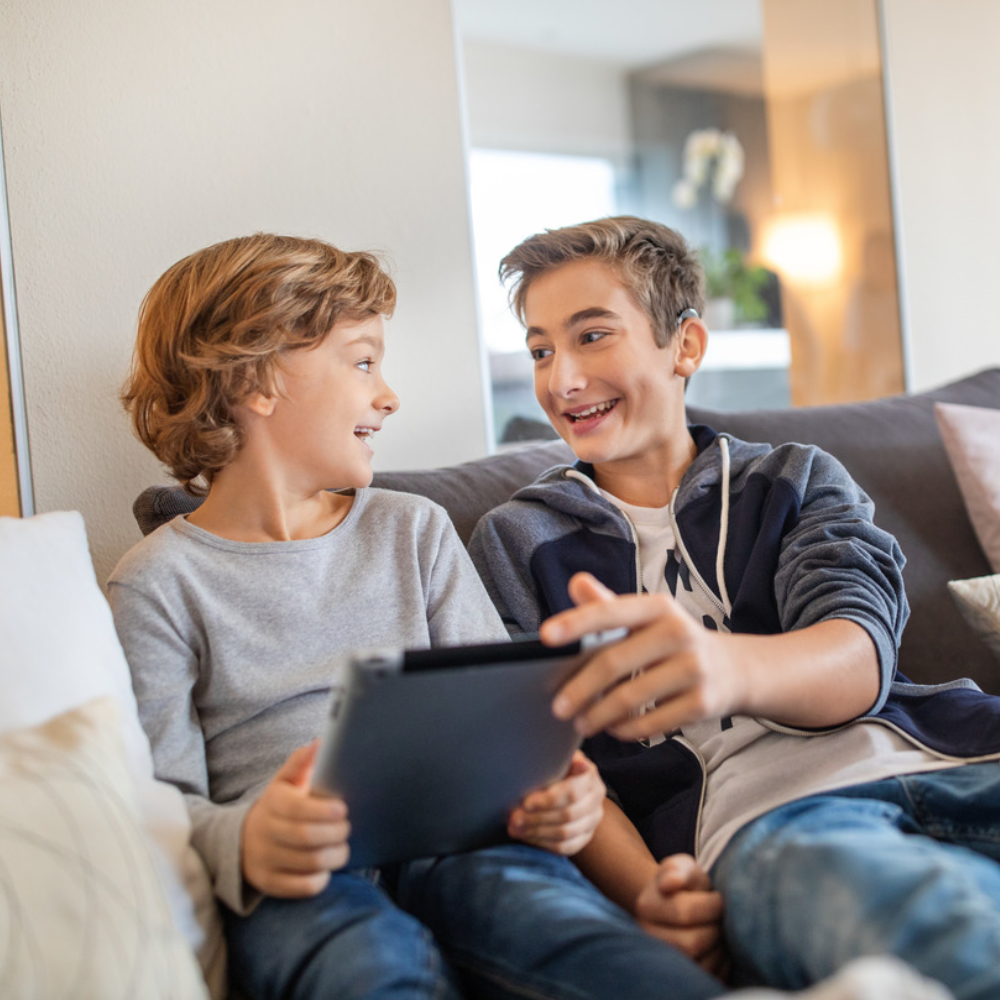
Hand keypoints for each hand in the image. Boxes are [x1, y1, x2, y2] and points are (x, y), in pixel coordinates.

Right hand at [242, 741, 350, 896]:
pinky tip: (326, 866)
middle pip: (306, 837)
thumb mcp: (286, 781)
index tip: (343, 808)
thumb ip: (302, 762)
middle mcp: (264, 832)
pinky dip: (322, 877)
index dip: (323, 810)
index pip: (296, 808)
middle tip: (348, 827)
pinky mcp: (270, 884)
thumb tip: (321, 743)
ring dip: (335, 854)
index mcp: (271, 802)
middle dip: (335, 833)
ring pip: (309, 863)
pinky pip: (304, 887)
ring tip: (342, 845)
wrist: (246, 839)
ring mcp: (264, 860)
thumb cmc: (281, 805)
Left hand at [507, 751, 605, 855]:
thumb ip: (557, 758)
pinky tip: (526, 836)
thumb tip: (574, 761)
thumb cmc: (553, 765)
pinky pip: (566, 847)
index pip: (572, 792)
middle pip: (568, 815)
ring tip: (514, 828)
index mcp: (590, 775)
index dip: (548, 800)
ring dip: (537, 832)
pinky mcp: (585, 836)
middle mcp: (596, 799)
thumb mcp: (555, 757)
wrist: (560, 781)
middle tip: (514, 818)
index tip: (525, 802)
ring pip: (566, 833)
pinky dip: (544, 843)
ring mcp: (593, 820)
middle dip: (537, 818)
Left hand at [544, 573, 745, 739]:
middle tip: (557, 707)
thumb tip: (576, 582)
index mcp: (658, 607)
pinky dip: (625, 729)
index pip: (610, 612)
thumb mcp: (647, 617)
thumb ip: (608, 605)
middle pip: (614, 663)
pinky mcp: (702, 703)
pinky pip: (651, 722)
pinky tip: (612, 729)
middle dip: (580, 688)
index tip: (544, 637)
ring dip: (598, 715)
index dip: (576, 623)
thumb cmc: (675, 641)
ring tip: (580, 723)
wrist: (735, 670)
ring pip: (630, 697)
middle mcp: (678, 633)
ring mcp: (694, 669)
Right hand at [635, 854, 728, 978]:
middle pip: (692, 943)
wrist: (682, 906)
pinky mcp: (679, 979)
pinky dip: (720, 963)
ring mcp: (661, 962)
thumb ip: (678, 870)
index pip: (684, 912)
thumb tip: (668, 884)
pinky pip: (708, 977)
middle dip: (715, 928)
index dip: (712, 904)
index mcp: (646, 906)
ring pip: (701, 964)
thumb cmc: (687, 885)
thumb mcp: (684, 868)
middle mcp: (648, 938)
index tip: (717, 897)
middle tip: (719, 918)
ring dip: (719, 947)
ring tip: (717, 931)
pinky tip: (717, 947)